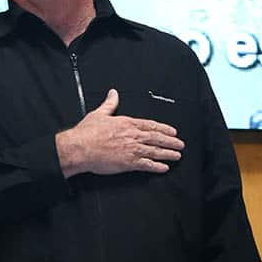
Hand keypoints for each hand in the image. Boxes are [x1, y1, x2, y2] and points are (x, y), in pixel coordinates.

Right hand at [55, 89, 184, 176]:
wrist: (80, 147)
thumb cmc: (87, 132)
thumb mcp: (99, 114)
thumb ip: (109, 104)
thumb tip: (113, 93)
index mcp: (127, 123)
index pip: (151, 125)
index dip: (164, 129)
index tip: (173, 131)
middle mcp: (133, 136)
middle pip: (157, 138)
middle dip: (171, 142)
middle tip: (180, 144)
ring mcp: (132, 150)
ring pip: (155, 151)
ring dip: (168, 154)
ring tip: (177, 156)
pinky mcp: (128, 163)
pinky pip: (147, 165)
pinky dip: (157, 167)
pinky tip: (164, 168)